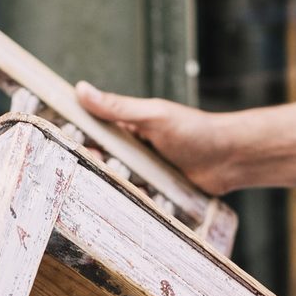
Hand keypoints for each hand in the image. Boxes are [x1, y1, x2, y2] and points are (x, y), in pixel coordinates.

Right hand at [76, 81, 239, 193]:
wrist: (229, 159)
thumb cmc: (195, 131)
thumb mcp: (153, 116)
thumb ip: (118, 107)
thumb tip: (82, 89)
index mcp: (130, 125)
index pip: (95, 129)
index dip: (79, 137)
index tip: (66, 146)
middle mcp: (135, 148)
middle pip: (103, 160)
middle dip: (95, 166)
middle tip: (90, 170)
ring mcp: (145, 171)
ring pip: (117, 182)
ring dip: (113, 186)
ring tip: (107, 189)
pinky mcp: (156, 192)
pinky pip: (136, 199)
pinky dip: (131, 202)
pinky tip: (126, 205)